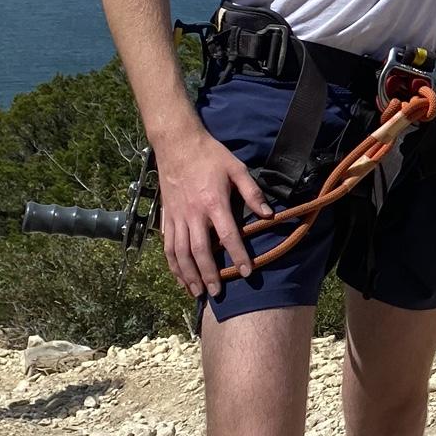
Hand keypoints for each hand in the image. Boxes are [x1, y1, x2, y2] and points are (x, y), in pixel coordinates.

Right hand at [155, 125, 273, 297]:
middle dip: (209, 274)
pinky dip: (172, 264)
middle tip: (217, 292)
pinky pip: (167, 246)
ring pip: (180, 253)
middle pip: (200, 251)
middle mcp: (193, 214)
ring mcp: (177, 217)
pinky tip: (179, 277)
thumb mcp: (237, 169)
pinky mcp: (166, 217)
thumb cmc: (210, 156)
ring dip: (188, 274)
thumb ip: (252, 193)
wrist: (177, 144)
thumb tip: (269, 214)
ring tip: (197, 292)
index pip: (227, 236)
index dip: (238, 255)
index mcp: (213, 203)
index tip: (247, 272)